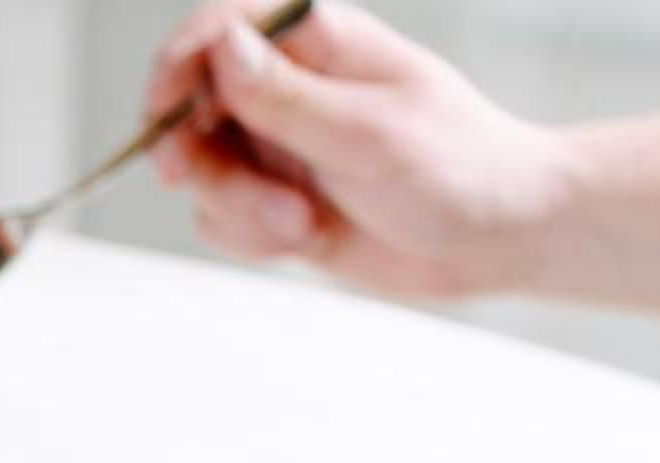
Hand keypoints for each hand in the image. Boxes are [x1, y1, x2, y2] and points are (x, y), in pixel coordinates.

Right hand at [144, 2, 574, 297]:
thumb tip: (221, 45)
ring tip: (298, 225)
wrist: (498, 239)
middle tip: (200, 183)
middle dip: (195, 153)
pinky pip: (221, 217)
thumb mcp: (370, 132)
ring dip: (235, 205)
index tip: (161, 112)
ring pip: (201, 168)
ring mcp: (280, 144)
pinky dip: (248, 237)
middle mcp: (290, 86)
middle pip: (192, 103)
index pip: (222, 26)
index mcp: (319, 41)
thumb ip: (288, 96)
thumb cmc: (457, 168)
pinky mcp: (276, 198)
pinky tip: (304, 239)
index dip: (178, 63)